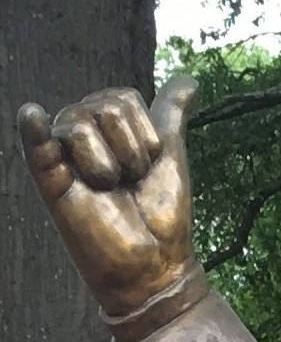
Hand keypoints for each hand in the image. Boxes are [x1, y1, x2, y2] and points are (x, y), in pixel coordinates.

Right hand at [17, 75, 199, 315]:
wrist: (155, 261)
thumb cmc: (162, 211)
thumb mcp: (170, 155)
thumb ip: (170, 115)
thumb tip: (188, 80)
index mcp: (107, 128)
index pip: (123, 99)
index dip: (146, 134)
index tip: (149, 164)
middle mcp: (81, 136)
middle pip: (104, 107)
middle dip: (131, 148)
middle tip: (130, 181)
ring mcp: (63, 157)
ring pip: (81, 123)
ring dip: (111, 162)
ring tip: (111, 189)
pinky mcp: (50, 182)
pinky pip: (37, 146)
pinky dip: (34, 130)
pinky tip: (32, 116)